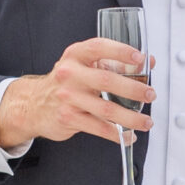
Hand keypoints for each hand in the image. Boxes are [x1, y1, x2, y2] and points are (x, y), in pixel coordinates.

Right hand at [0, 38, 154, 149]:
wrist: (34, 105)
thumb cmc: (66, 83)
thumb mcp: (84, 66)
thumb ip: (114, 63)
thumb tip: (146, 63)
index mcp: (76, 56)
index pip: (99, 48)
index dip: (121, 51)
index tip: (140, 58)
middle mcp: (69, 74)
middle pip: (106, 80)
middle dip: (133, 89)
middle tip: (149, 94)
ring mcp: (68, 97)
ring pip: (106, 109)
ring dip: (131, 117)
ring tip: (146, 121)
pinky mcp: (69, 118)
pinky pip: (99, 128)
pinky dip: (117, 134)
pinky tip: (128, 135)